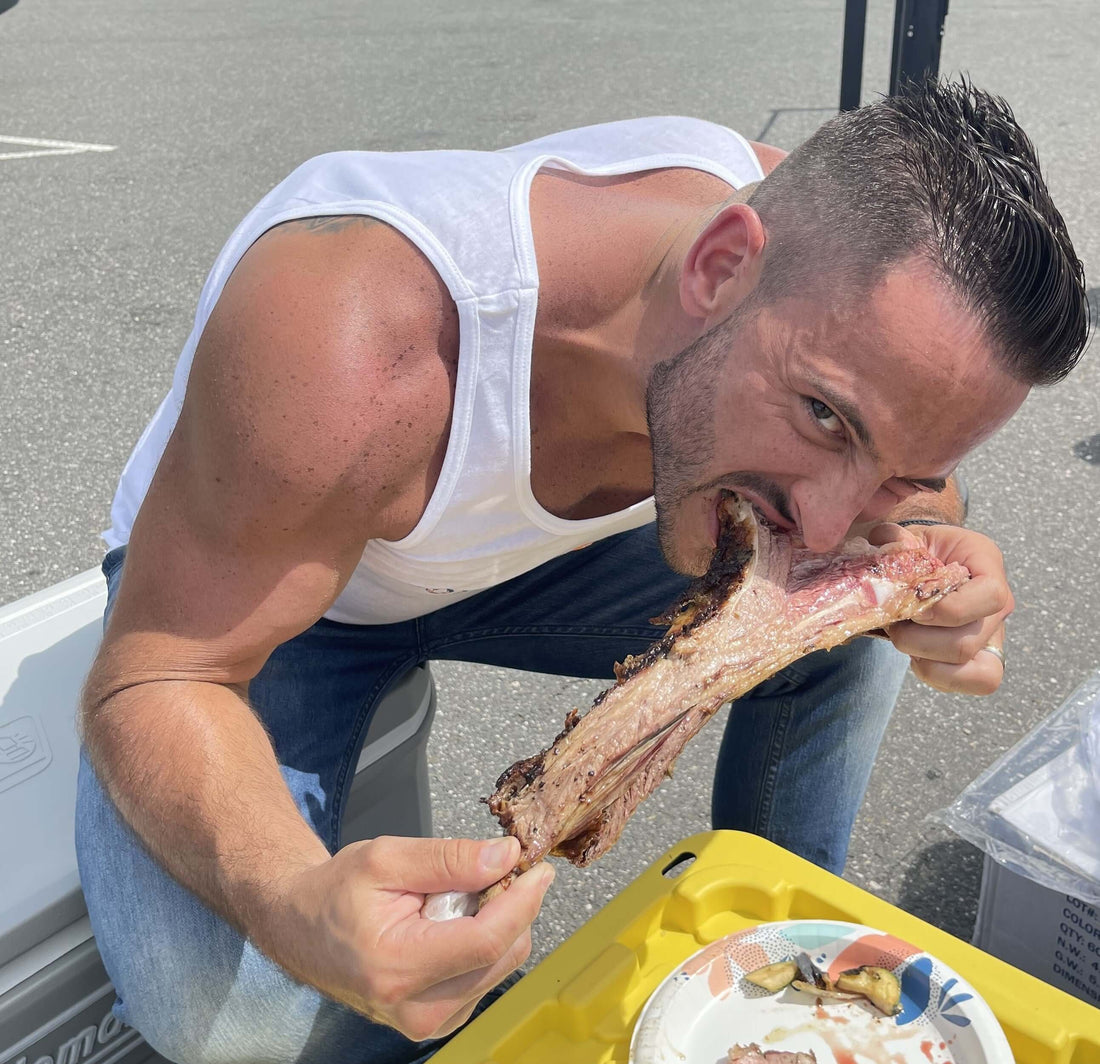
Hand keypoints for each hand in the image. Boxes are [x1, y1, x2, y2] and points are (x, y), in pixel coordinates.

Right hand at [261, 835, 552, 1041]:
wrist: (301, 928)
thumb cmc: (337, 892)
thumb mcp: (387, 858)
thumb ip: (450, 859)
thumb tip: (506, 857)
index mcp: (398, 966)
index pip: (487, 941)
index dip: (522, 901)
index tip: (538, 869)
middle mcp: (416, 1009)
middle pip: (502, 955)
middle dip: (510, 905)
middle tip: (486, 869)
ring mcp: (427, 1023)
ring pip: (501, 965)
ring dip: (497, 923)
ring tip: (452, 898)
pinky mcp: (437, 1021)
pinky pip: (486, 975)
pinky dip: (484, 942)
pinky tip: (452, 922)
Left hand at [868, 523, 1011, 695]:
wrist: (929, 563)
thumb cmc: (921, 550)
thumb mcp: (909, 536)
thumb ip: (895, 539)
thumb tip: (890, 544)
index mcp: (988, 564)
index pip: (990, 596)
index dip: (949, 609)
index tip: (913, 605)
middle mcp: (998, 604)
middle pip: (968, 642)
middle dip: (919, 640)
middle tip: (894, 624)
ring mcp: (993, 634)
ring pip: (973, 670)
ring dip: (926, 660)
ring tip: (904, 639)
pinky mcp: (982, 658)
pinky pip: (969, 682)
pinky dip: (936, 676)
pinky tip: (917, 656)